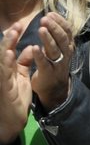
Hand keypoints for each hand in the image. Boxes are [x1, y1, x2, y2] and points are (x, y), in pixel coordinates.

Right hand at [0, 22, 30, 143]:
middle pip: (2, 51)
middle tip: (16, 25)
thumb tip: (30, 47)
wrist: (10, 120)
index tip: (19, 24)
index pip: (7, 49)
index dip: (12, 37)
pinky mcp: (2, 87)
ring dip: (6, 46)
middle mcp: (1, 71)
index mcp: (6, 68)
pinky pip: (3, 73)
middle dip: (9, 38)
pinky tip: (9, 54)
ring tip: (12, 34)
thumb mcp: (21, 76)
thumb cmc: (15, 97)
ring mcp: (0, 78)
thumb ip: (24, 62)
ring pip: (1, 59)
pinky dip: (6, 63)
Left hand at [18, 12, 74, 110]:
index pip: (67, 31)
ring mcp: (58, 64)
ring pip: (55, 50)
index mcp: (67, 46)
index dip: (60, 22)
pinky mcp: (48, 73)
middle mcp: (65, 53)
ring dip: (48, 38)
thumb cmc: (53, 64)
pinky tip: (34, 47)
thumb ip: (55, 35)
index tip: (50, 13)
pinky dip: (40, 55)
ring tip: (41, 29)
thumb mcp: (58, 48)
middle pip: (62, 38)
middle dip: (54, 27)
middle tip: (45, 18)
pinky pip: (45, 63)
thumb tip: (49, 18)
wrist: (55, 88)